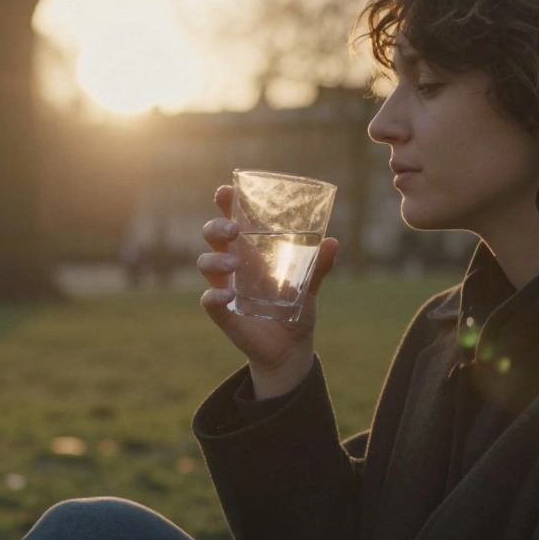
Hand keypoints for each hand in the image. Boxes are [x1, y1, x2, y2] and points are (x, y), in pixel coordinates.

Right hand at [199, 185, 338, 397]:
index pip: (233, 219)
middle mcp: (234, 264)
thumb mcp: (310, 286)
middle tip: (233, 230)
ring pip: (205, 263)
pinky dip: (213, 296)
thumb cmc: (296, 309)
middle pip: (212, 236)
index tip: (226, 191)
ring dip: (216, 259)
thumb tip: (333, 242)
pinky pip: (208, 300)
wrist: (291, 348)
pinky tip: (226, 295)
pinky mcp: (223, 312)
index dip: (225, 203)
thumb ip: (318, 266)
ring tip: (235, 263)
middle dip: (216, 227)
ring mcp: (225, 286)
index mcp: (252, 250)